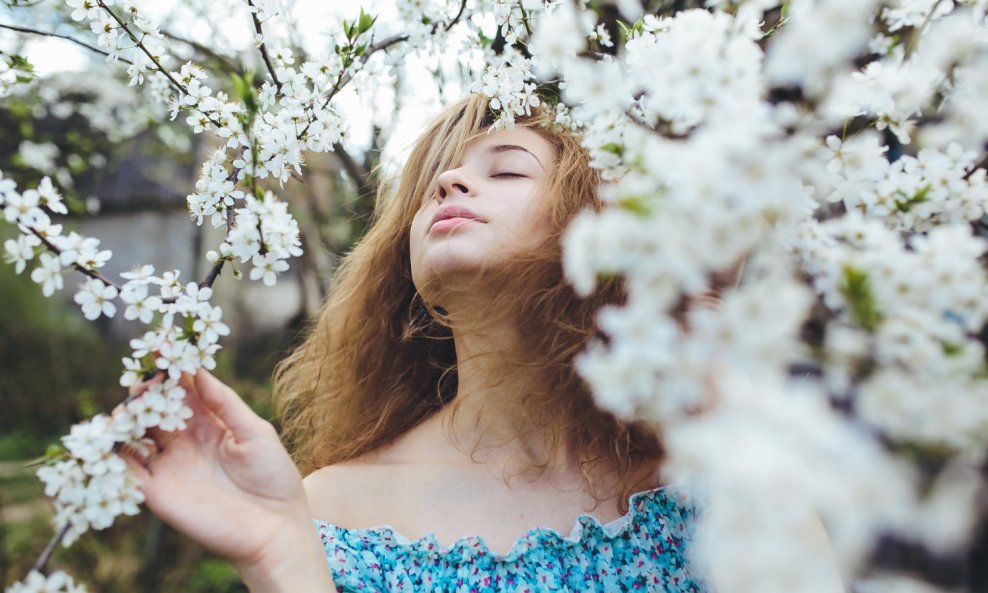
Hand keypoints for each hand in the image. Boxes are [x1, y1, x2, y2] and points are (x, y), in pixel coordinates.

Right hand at [124, 370, 335, 591]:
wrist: (273, 529)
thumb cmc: (273, 478)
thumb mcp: (256, 432)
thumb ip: (226, 403)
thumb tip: (199, 370)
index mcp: (210, 424)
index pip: (183, 391)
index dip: (171, 370)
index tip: (161, 348)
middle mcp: (185, 442)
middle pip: (155, 409)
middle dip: (146, 392)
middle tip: (143, 380)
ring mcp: (169, 466)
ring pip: (135, 436)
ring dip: (127, 419)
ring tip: (129, 408)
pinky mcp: (157, 493)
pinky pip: (127, 470)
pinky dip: (116, 454)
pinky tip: (117, 438)